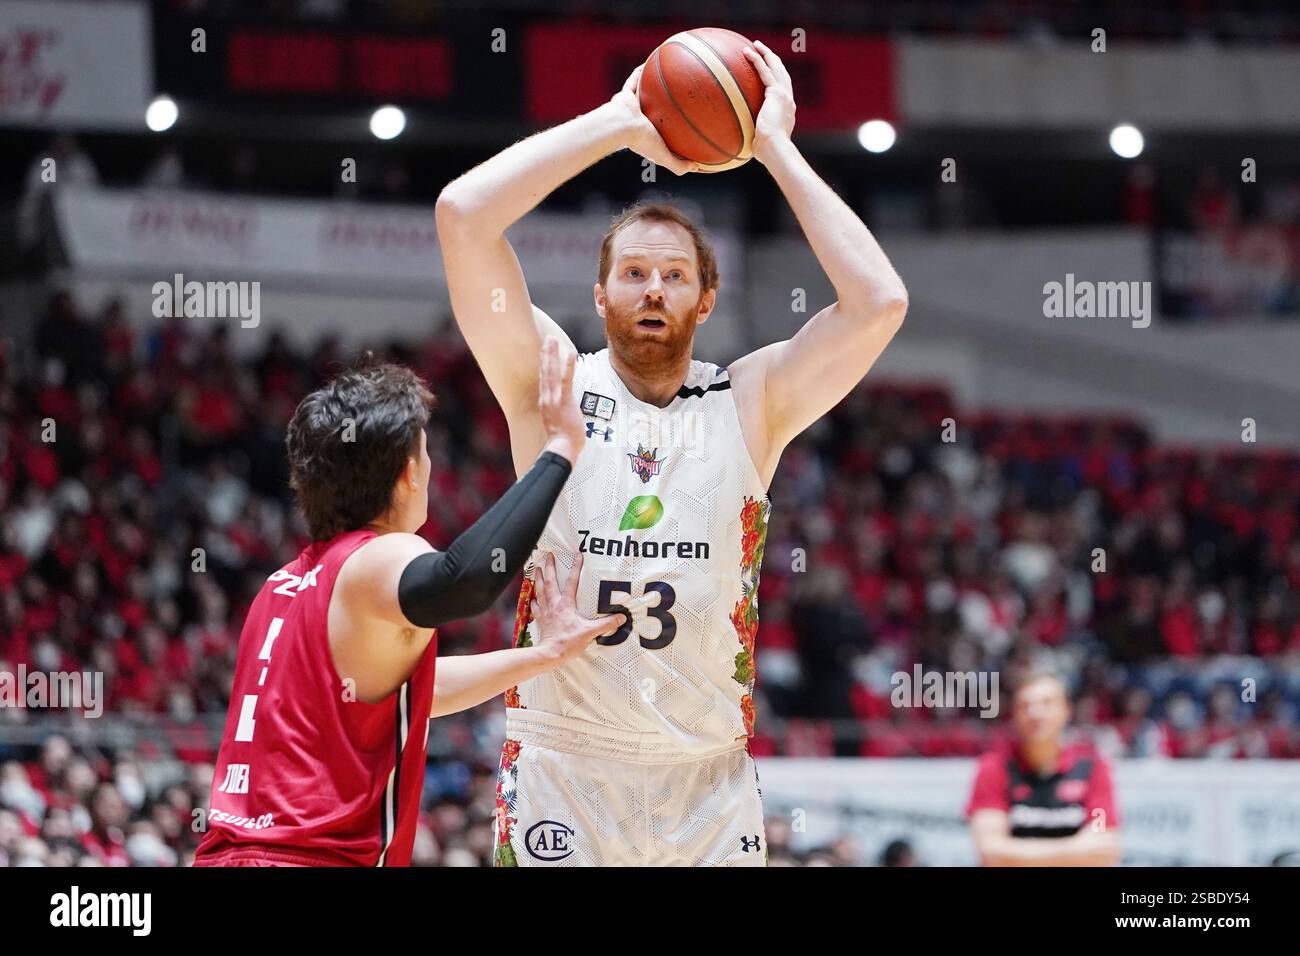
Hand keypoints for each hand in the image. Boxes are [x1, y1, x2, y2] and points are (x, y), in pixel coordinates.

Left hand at [530, 552, 625, 664]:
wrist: (550, 654)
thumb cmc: (568, 642)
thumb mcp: (590, 632)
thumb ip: (606, 624)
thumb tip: (621, 617)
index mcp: (566, 604)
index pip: (572, 582)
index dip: (576, 567)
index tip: (578, 555)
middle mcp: (554, 604)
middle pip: (550, 581)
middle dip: (549, 567)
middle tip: (548, 555)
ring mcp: (545, 611)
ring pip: (540, 590)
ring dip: (538, 579)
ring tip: (537, 569)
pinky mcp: (540, 620)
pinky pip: (535, 607)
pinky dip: (534, 600)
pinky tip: (533, 598)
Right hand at [537, 336, 583, 464]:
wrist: (561, 449)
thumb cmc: (561, 441)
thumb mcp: (556, 424)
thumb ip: (557, 413)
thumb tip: (561, 411)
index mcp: (545, 402)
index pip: (544, 379)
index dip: (544, 364)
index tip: (545, 352)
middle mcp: (546, 398)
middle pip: (545, 371)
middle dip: (546, 353)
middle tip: (548, 338)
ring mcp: (554, 398)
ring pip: (552, 372)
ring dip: (552, 354)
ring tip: (553, 340)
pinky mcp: (564, 400)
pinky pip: (566, 380)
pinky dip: (568, 366)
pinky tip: (571, 353)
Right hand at [608, 64, 696, 176]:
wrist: (621, 126)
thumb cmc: (641, 141)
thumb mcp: (663, 156)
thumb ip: (678, 165)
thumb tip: (697, 167)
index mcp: (645, 133)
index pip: (659, 131)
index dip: (668, 128)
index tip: (680, 123)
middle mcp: (638, 119)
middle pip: (652, 109)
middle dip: (661, 104)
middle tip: (675, 98)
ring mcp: (631, 106)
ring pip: (643, 93)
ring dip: (652, 85)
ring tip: (666, 74)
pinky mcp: (625, 94)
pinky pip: (634, 79)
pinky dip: (641, 71)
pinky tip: (654, 59)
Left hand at [741, 40, 795, 163]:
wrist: (776, 150)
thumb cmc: (767, 154)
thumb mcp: (760, 144)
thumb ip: (754, 140)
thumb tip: (739, 147)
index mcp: (786, 112)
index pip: (782, 91)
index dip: (776, 79)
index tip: (768, 72)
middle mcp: (788, 101)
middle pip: (782, 74)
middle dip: (773, 61)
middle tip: (763, 51)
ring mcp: (784, 95)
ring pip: (776, 68)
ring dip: (765, 54)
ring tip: (755, 44)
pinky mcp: (776, 93)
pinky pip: (765, 72)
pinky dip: (756, 60)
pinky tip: (746, 52)